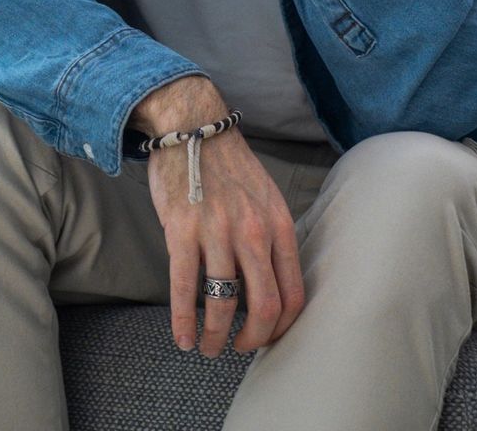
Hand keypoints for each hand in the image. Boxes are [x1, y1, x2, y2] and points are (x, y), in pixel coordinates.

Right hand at [133, 77, 304, 355]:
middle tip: (238, 349)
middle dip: (252, 339)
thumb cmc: (227, 164)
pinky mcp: (182, 231)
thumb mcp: (265, 197)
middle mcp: (254, 232)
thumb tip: (269, 282)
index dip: (282, 328)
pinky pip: (186, 287)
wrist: (192, 126)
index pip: (294, 294)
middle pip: (265, 306)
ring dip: (216, 336)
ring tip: (207, 347)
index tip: (266, 337)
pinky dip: (184, 320)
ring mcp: (218, 232)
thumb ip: (271, 236)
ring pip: (224, 302)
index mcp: (279, 226)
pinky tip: (182, 337)